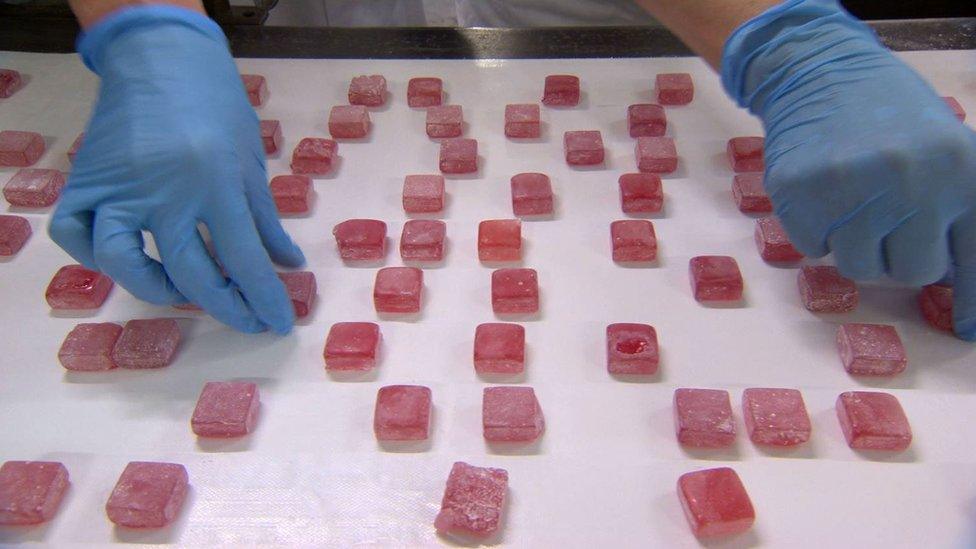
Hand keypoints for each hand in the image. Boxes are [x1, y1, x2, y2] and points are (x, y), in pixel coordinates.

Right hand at [49, 6, 304, 333]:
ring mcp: (119, 186)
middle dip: (225, 308)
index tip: (278, 323)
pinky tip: (126, 260)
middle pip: (191, 274)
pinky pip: (75, 233)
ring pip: (123, 262)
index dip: (265, 299)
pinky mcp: (85, 179)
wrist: (162, 57)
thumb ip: (266, 218)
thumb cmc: (216, 104)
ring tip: (185, 292)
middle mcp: (165, 191)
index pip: (245, 259)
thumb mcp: (251, 160)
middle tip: (245, 319)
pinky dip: (94, 257)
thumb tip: (288, 264)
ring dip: (157, 290)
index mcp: (216, 182)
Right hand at [722, 0, 975, 339]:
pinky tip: (823, 194)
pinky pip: (814, 248)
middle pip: (910, 273)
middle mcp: (913, 183)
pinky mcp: (804, 195)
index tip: (966, 329)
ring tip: (851, 206)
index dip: (969, 300)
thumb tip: (956, 280)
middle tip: (883, 226)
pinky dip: (816, 231)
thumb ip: (955, 208)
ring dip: (854, 247)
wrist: (819, 72)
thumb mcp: (944, 150)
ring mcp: (855, 189)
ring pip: (858, 268)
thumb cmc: (888, 114)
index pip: (972, 257)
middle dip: (897, 258)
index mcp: (960, 171)